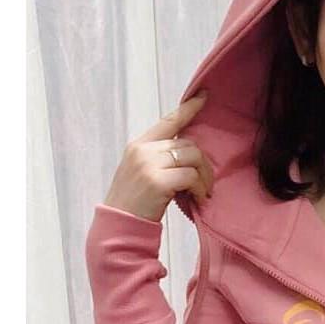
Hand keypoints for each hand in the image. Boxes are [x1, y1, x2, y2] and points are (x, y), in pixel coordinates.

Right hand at [102, 93, 214, 221]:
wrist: (118, 226)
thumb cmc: (133, 204)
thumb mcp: (141, 173)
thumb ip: (159, 158)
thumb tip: (190, 153)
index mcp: (138, 145)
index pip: (168, 121)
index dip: (188, 108)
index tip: (204, 96)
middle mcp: (143, 150)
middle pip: (188, 144)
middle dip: (203, 164)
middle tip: (205, 184)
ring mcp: (149, 164)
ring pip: (193, 157)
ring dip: (204, 177)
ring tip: (202, 193)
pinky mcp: (158, 181)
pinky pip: (191, 176)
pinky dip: (200, 189)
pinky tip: (198, 199)